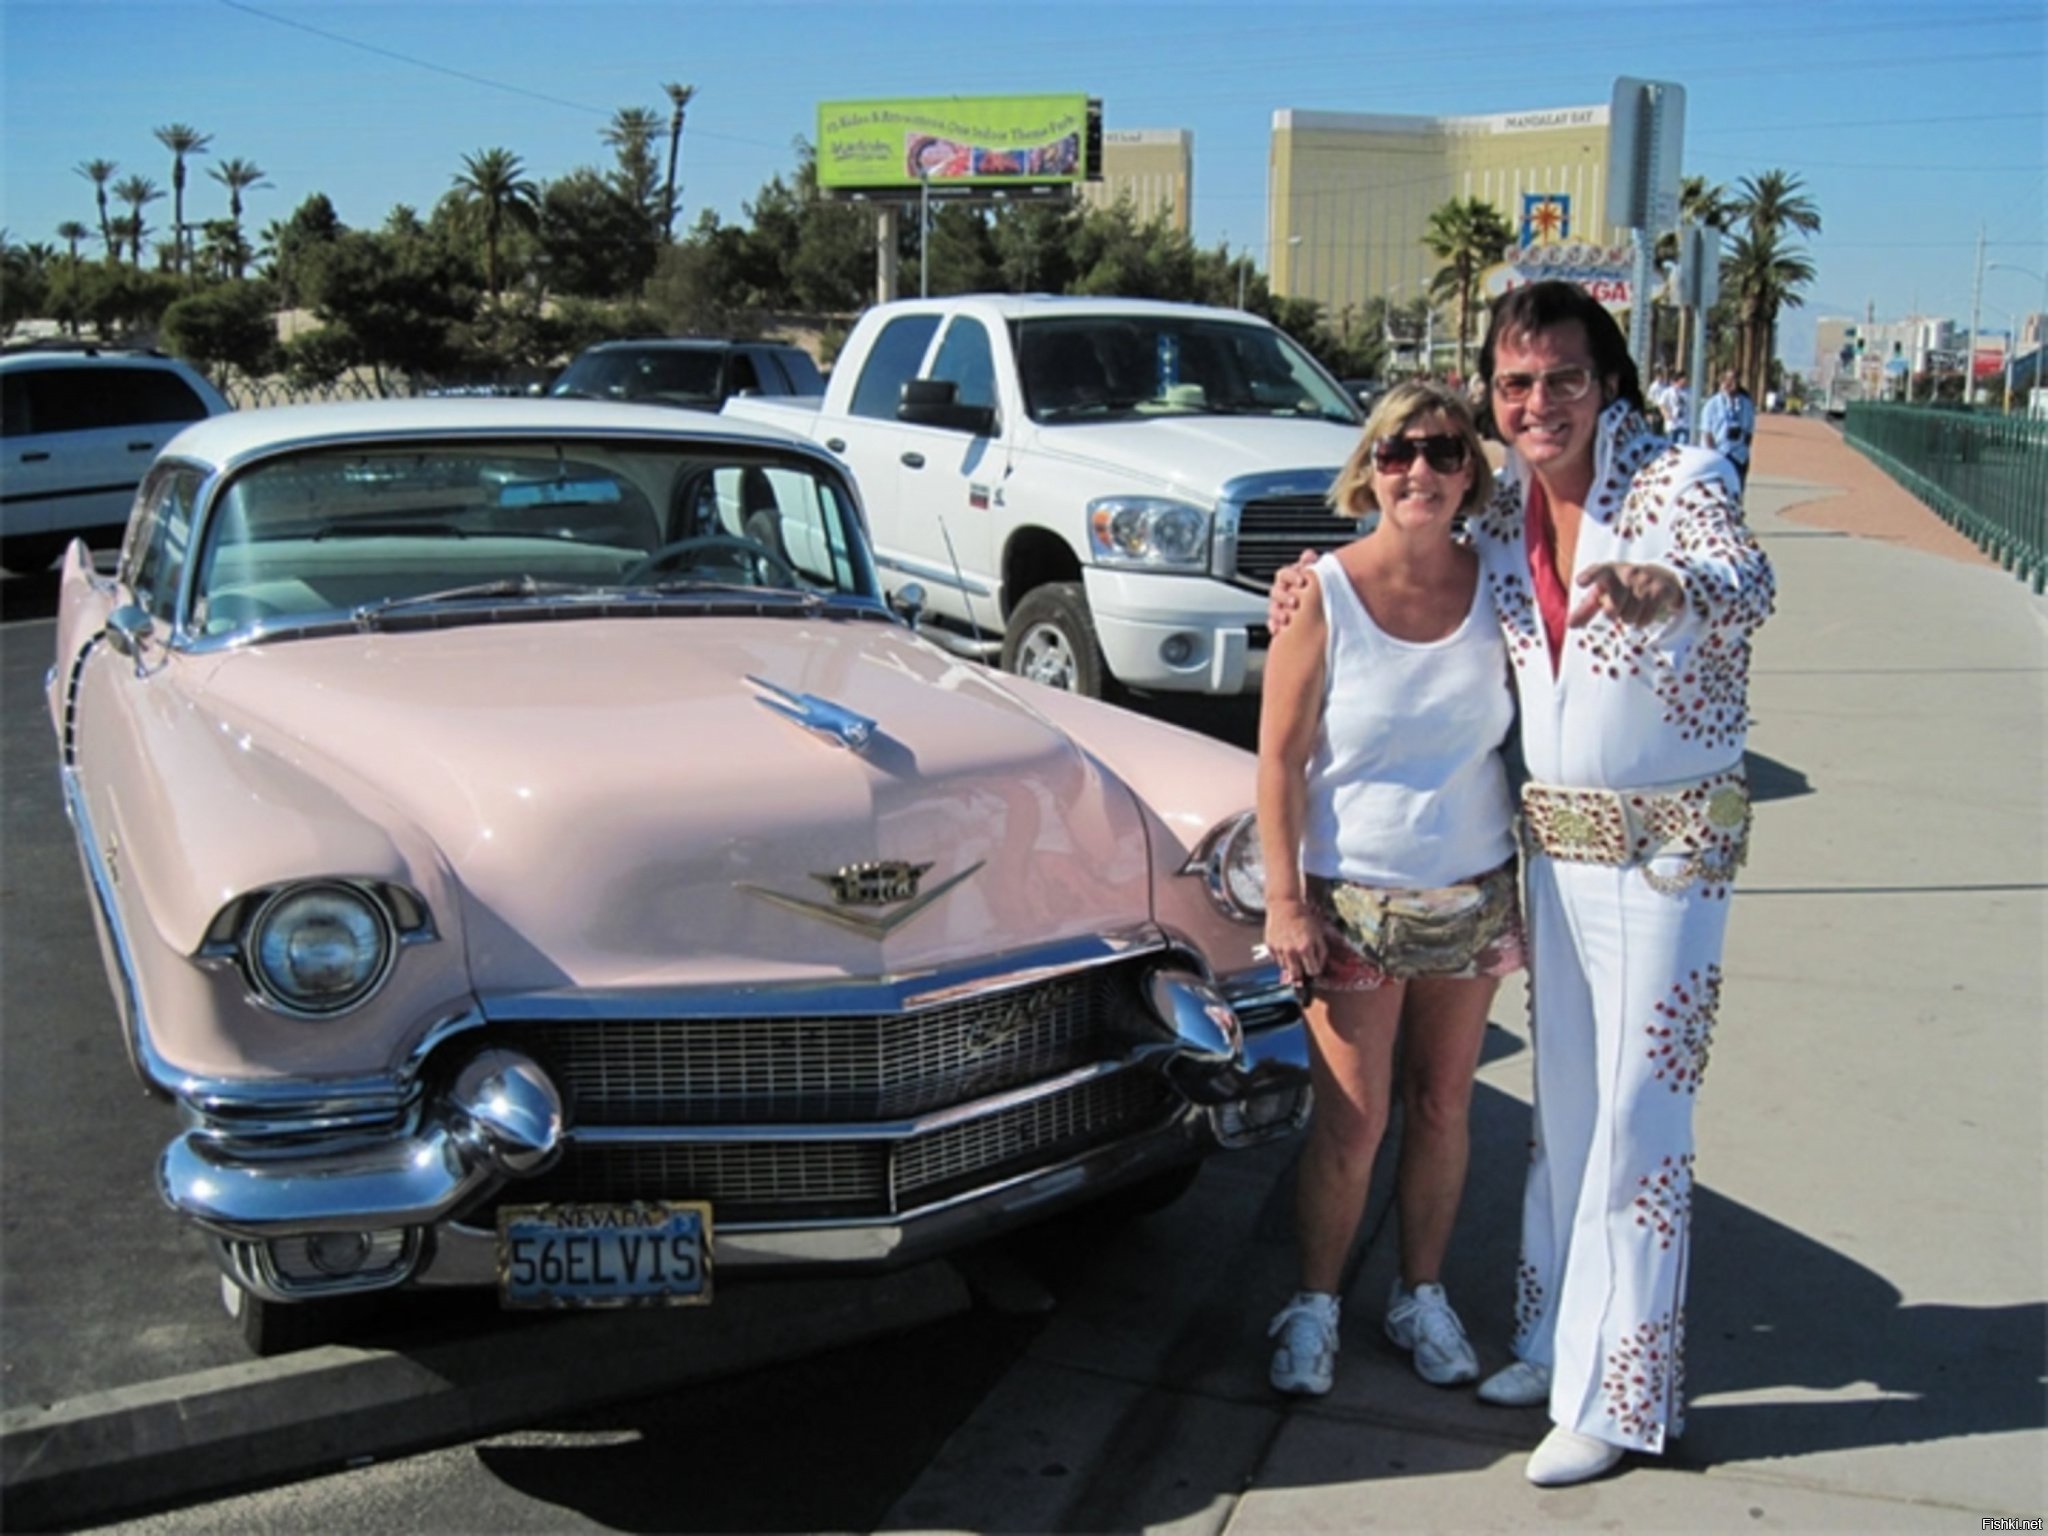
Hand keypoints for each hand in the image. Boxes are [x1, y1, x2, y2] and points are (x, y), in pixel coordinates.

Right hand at [1264, 900, 1324, 991]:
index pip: (1313, 972)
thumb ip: (1321, 953)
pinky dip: (1282, 958)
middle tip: (1304, 963)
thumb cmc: (1304, 919)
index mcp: (1305, 948)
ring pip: (1286, 969)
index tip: (1314, 964)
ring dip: (1292, 964)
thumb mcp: (1319, 934)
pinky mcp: (1270, 947)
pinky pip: (1277, 961)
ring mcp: (1279, 950)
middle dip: (1302, 972)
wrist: (1285, 906)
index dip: (1315, 969)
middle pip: (1297, 976)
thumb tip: (1319, 967)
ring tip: (1294, 952)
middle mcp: (1291, 952)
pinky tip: (1286, 948)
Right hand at [1266, 550, 1317, 634]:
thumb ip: (1310, 564)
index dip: (1291, 576)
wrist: (1321, 607)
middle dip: (1284, 597)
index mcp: (1289, 579)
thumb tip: (1308, 555)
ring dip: (1278, 613)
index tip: (1302, 581)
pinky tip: (1279, 630)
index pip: (1284, 574)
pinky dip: (1274, 626)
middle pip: (1276, 591)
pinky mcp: (1279, 622)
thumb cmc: (1316, 589)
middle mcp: (1282, 592)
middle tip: (1295, 602)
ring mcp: (1279, 607)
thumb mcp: (1315, 575)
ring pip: (1273, 608)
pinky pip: (1272, 623)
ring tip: (1286, 618)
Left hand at [1568, 562, 1682, 628]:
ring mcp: (1645, 581)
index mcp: (1609, 571)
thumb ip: (1586, 608)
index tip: (1580, 582)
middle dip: (1613, 614)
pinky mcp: (1659, 591)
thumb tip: (1570, 625)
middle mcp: (1627, 573)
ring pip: (1628, 617)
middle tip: (1618, 606)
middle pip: (1612, 610)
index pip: (1597, 572)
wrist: (1659, 576)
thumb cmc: (1622, 586)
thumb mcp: (1604, 592)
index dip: (1589, 577)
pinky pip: (1644, 619)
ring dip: (1629, 617)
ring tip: (1633, 605)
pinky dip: (1642, 620)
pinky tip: (1644, 609)